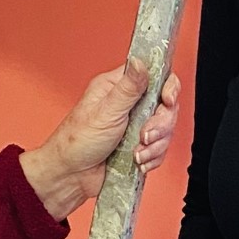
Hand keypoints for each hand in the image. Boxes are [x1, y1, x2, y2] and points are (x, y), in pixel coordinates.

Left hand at [19, 61, 181, 219]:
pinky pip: (159, 149)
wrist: (71, 176)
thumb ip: (129, 87)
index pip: (154, 76)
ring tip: (136, 152)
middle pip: (165, 106)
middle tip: (144, 135)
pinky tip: (137, 161)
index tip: (166, 100)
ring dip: (155, 145)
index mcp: (118, 87)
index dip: (167, 88)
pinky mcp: (139, 146)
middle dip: (160, 125)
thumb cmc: (77, 141)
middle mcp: (129, 104)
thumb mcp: (106, 111)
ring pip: (165, 130)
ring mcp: (135, 126)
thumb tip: (140, 62)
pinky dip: (152, 158)